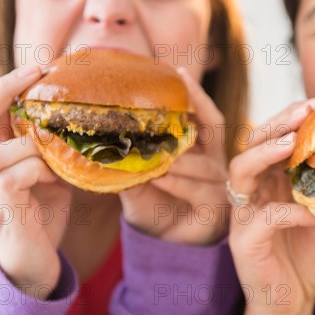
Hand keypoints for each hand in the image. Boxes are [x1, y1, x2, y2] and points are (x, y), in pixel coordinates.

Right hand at [0, 66, 71, 299]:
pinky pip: (10, 179)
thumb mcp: (49, 178)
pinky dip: (34, 171)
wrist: (34, 266)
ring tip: (53, 152)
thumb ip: (52, 153)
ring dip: (28, 146)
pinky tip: (54, 178)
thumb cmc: (41, 217)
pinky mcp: (5, 214)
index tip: (38, 68)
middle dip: (4, 91)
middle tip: (35, 73)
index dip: (6, 86)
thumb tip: (81, 126)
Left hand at [119, 68, 228, 244]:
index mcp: (198, 149)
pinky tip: (160, 176)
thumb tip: (97, 138)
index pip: (202, 116)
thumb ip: (128, 160)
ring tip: (155, 151)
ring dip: (177, 157)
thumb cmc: (154, 204)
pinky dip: (178, 182)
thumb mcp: (137, 179)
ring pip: (201, 163)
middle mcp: (212, 161)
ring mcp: (217, 184)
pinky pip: (198, 190)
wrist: (163, 243)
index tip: (178, 71)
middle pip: (212, 126)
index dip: (194, 94)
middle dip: (197, 106)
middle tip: (177, 92)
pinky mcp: (214, 208)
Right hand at [228, 100, 314, 314]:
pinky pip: (263, 218)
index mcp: (269, 185)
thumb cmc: (305, 261)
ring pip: (241, 171)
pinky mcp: (244, 242)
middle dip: (277, 124)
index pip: (271, 142)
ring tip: (291, 141)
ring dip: (266, 153)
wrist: (291, 306)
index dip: (290, 121)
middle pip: (251, 145)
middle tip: (306, 108)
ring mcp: (243, 216)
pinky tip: (312, 212)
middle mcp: (252, 194)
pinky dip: (289, 211)